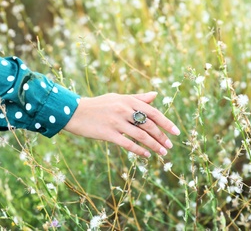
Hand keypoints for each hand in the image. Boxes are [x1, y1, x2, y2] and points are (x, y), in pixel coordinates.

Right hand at [63, 92, 179, 156]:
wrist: (74, 112)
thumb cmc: (99, 104)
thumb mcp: (118, 97)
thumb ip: (138, 98)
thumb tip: (156, 95)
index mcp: (128, 100)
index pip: (153, 112)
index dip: (166, 123)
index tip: (176, 132)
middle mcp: (124, 110)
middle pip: (149, 125)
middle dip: (162, 137)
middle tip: (170, 146)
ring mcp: (116, 122)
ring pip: (141, 136)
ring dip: (154, 146)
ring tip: (163, 153)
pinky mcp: (108, 134)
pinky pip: (128, 144)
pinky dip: (139, 150)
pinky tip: (146, 155)